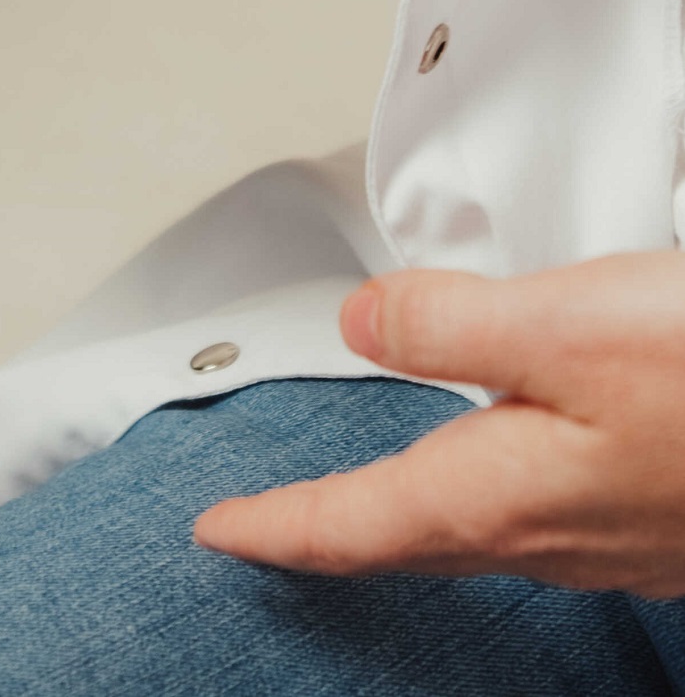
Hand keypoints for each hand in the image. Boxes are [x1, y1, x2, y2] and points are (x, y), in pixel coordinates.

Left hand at [194, 253, 684, 595]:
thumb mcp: (562, 324)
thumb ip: (448, 324)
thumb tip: (358, 323)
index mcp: (502, 492)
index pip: (356, 521)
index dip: (276, 528)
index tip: (218, 531)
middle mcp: (550, 531)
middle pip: (411, 535)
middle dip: (335, 527)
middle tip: (275, 521)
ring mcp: (611, 535)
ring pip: (478, 528)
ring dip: (411, 513)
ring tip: (370, 493)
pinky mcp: (657, 518)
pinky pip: (543, 514)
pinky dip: (491, 492)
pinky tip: (504, 467)